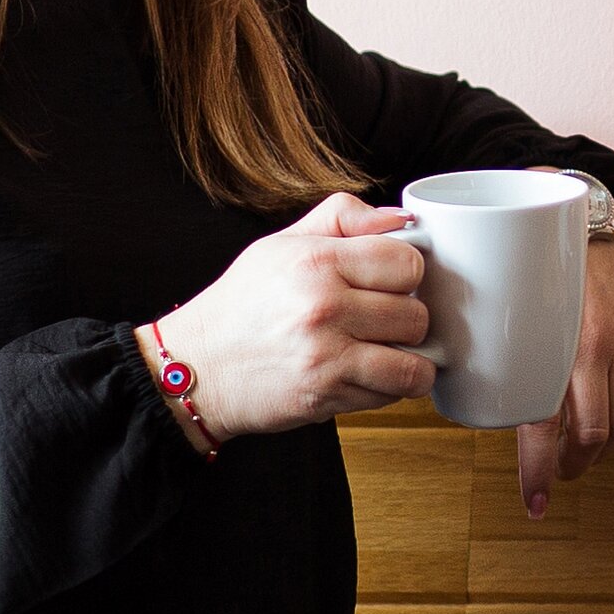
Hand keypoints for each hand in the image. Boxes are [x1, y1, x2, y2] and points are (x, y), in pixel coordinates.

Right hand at [145, 193, 435, 445]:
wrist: (197, 366)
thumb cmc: (242, 304)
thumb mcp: (282, 244)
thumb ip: (342, 218)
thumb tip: (401, 218)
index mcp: (316, 260)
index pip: (408, 262)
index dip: (406, 273)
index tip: (391, 282)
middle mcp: (324, 306)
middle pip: (416, 314)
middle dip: (406, 319)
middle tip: (380, 320)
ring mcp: (327, 355)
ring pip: (415, 362)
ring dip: (406, 359)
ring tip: (382, 351)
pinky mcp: (327, 395)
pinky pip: (391, 394)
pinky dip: (387, 387)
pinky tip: (364, 373)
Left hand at [515, 240, 613, 518]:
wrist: (583, 217)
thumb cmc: (529, 258)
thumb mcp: (504, 301)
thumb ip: (494, 348)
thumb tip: (461, 388)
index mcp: (556, 343)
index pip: (547, 426)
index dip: (540, 472)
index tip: (535, 504)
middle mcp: (597, 349)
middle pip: (594, 435)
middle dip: (572, 466)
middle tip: (553, 476)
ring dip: (601, 453)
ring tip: (578, 457)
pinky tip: (608, 432)